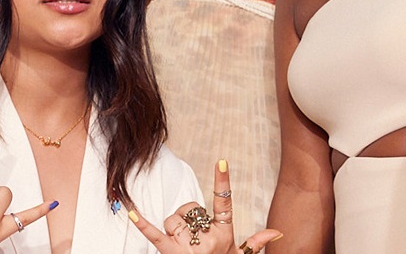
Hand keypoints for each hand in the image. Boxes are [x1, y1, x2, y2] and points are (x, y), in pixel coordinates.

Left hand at [130, 159, 282, 253]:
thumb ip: (255, 243)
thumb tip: (276, 232)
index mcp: (224, 234)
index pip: (225, 203)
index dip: (223, 181)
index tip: (221, 161)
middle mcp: (207, 238)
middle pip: (191, 211)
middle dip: (188, 217)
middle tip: (193, 233)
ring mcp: (187, 245)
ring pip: (174, 220)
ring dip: (173, 226)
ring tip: (182, 241)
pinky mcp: (169, 252)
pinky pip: (154, 234)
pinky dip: (140, 222)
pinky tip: (128, 210)